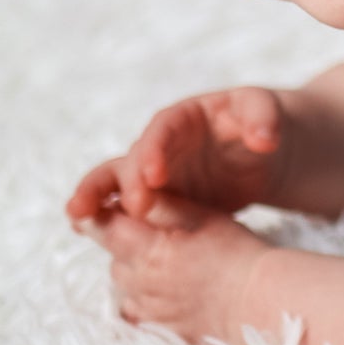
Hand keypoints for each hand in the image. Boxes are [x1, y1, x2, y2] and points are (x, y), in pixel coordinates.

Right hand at [67, 86, 287, 226]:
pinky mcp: (160, 198)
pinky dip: (107, 217)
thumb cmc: (262, 121)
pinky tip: (83, 233)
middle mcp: (159, 144)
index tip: (154, 176)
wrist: (263, 148)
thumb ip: (263, 120)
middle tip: (132, 208)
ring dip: (97, 198)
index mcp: (183, 118)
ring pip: (116, 183)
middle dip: (126, 183)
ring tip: (77, 218)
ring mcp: (155, 172)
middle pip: (132, 159)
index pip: (162, 131)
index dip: (155, 152)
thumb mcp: (266, 111)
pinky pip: (127, 208)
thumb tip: (264, 140)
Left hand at [77, 193, 270, 344]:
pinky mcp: (161, 329)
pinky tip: (167, 288)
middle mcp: (140, 283)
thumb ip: (161, 205)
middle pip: (114, 256)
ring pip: (124, 283)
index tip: (99, 209)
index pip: (104, 228)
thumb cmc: (237, 252)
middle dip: (126, 242)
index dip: (97, 215)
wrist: (262, 300)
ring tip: (169, 260)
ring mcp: (149, 310)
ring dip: (136, 269)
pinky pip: (137, 310)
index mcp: (149, 251)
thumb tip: (126, 194)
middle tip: (158, 233)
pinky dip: (144, 297)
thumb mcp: (201, 216)